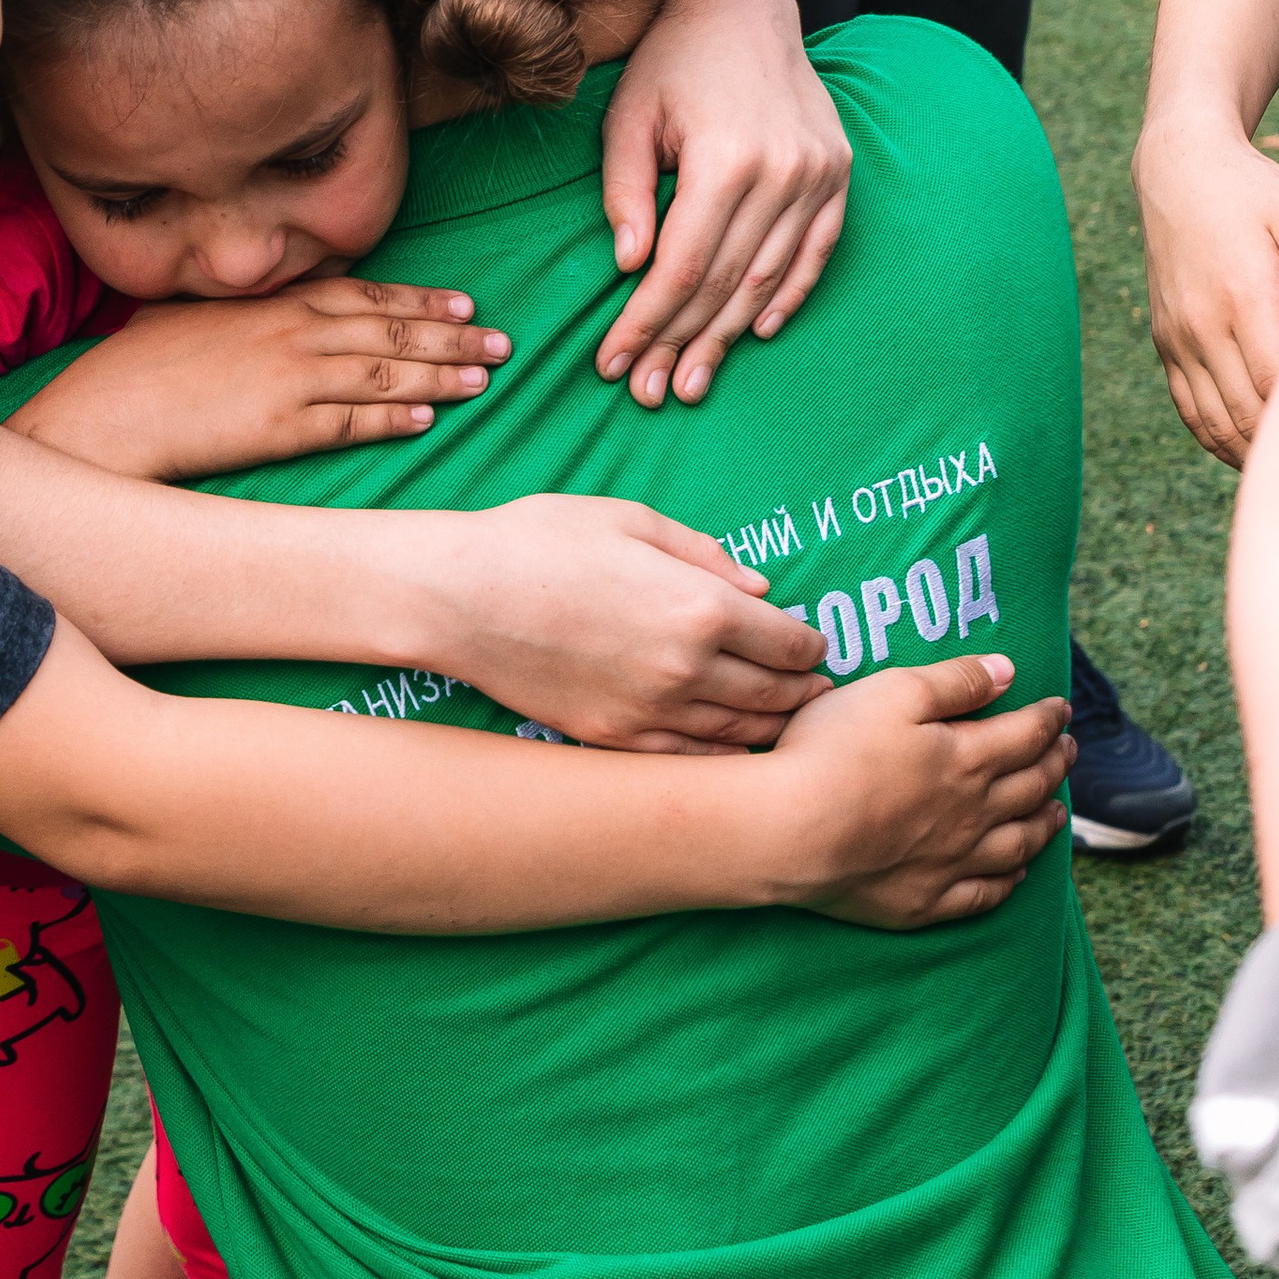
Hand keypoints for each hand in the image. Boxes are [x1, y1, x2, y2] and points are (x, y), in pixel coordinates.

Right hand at [10, 280, 509, 481]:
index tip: (463, 304)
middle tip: (502, 342)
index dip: (420, 301)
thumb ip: (248, 311)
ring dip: (441, 377)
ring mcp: (291, 379)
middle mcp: (292, 334)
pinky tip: (428, 420)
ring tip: (483, 381)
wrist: (108, 411)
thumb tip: (277, 307)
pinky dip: (395, 418)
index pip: (366, 295)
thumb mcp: (197, 316)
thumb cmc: (140, 366)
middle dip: (452, 337)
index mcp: (274, 303)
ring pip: (386, 374)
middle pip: (391, 333)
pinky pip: (353, 421)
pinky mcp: (283, 427)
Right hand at [404, 492, 830, 750]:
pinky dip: (720, 756)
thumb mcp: (632, 520)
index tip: (812, 643)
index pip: (791, 642)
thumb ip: (705, 555)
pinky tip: (730, 748)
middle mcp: (688, 669)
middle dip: (803, 689)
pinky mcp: (614, 737)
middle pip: (775, 694)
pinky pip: (688, 758)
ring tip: (787, 718)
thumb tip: (758, 589)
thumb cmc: (541, 540)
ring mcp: (651, 712)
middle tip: (818, 689)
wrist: (460, 597)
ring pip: (739, 733)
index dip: (811, 643)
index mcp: (702, 607)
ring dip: (772, 726)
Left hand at [594, 0, 850, 405]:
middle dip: (680, 344)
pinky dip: (789, 296)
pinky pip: (817, 252)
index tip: (613, 362)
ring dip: (728, 337)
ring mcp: (818, 174)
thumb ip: (624, 191)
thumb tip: (630, 267)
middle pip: (724, 284)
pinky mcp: (838, 174)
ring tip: (692, 380)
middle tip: (648, 393)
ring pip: (768, 279)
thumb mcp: (628, 117)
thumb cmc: (671, 62)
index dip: (645, 323)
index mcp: (726, 159)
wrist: (744, 8)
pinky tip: (757, 334)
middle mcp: (782, 172)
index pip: (681, 267)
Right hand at [767, 655, 1072, 926]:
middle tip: (1069, 752)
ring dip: (1044, 825)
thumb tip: (1008, 672)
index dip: (1049, 719)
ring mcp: (952, 861)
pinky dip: (1007, 882)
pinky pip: (983, 895)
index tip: (1062, 709)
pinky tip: (1017, 875)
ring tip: (1058, 812)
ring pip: (1018, 843)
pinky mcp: (925, 901)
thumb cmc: (835, 751)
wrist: (793, 831)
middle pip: (1030, 787)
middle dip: (1055, 765)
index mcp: (967, 757)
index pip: (1026, 734)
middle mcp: (973, 812)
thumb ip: (955, 681)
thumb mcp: (893, 692)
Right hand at [1135, 113, 1278, 467]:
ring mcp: (1177, 339)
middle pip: (1245, 416)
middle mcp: (1200, 327)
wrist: (1179, 167)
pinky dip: (1219, 439)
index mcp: (1241, 298)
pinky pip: (1188, 409)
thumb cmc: (1254, 191)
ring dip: (1252, 454)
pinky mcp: (1165, 342)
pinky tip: (1253, 451)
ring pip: (1212, 423)